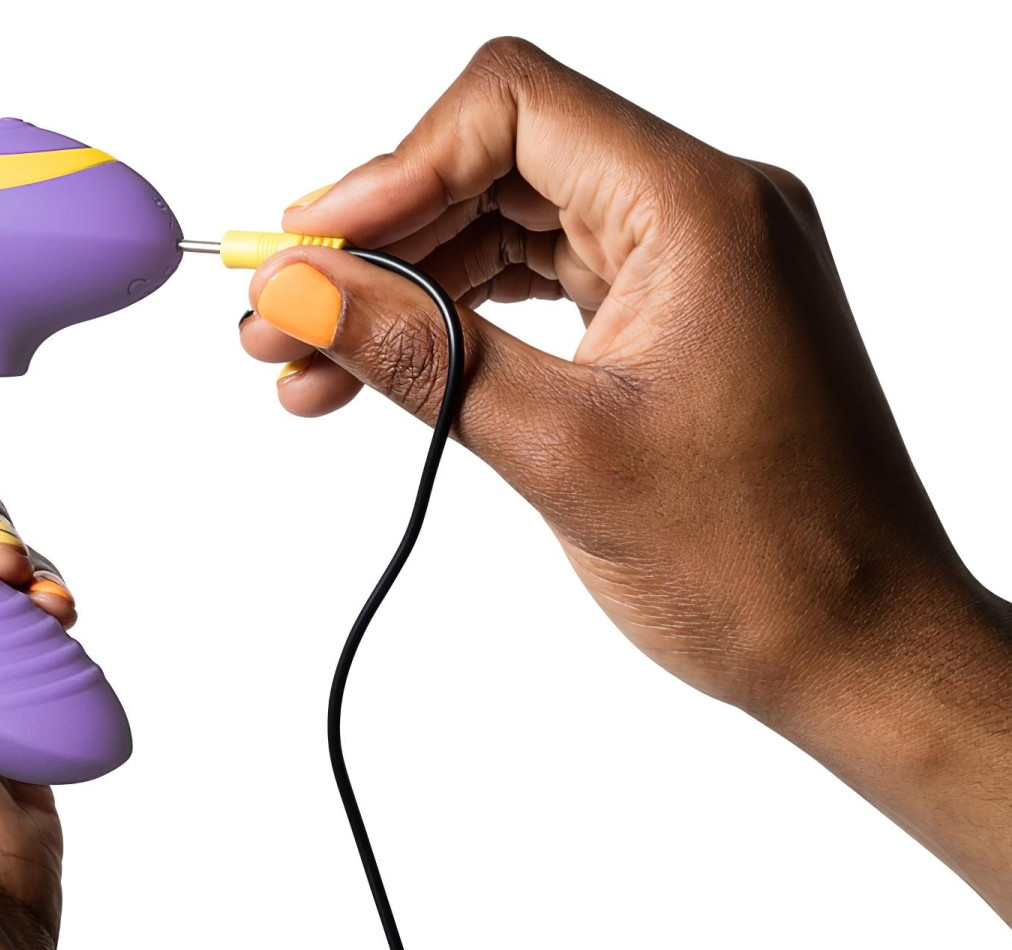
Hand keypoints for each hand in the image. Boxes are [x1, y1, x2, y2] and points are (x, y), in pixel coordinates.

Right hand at [240, 40, 1011, 919]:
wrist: (858, 650)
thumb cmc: (761, 563)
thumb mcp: (560, 451)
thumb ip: (420, 355)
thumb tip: (298, 293)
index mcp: (699, 210)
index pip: (514, 110)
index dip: (392, 168)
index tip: (309, 249)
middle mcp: (702, 211)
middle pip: (498, 164)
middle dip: (377, 240)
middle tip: (280, 315)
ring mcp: (689, 262)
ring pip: (508, 228)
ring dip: (404, 287)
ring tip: (307, 361)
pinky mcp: (671, 314)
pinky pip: (540, 284)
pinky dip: (459, 321)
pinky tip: (382, 371)